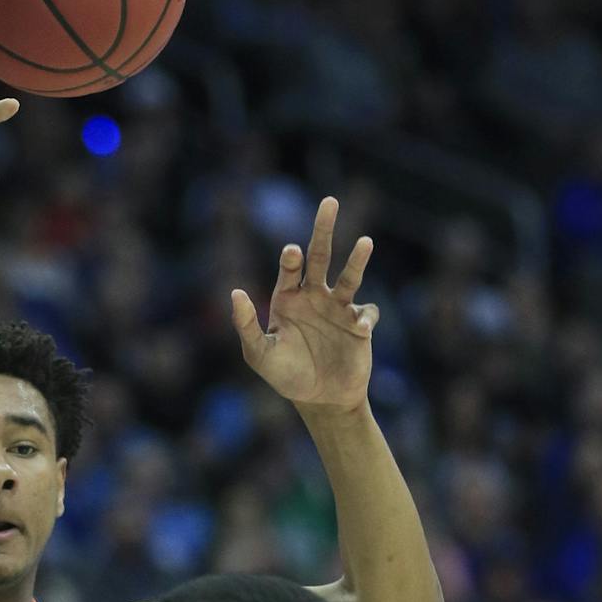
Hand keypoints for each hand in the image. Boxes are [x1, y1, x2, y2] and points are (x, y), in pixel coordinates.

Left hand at [230, 197, 378, 411]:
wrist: (319, 399)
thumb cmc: (285, 375)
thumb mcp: (259, 353)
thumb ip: (245, 324)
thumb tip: (235, 291)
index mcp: (287, 298)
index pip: (290, 268)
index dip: (291, 258)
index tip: (292, 251)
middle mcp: (314, 296)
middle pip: (320, 256)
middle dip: (323, 229)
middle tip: (329, 202)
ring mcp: (339, 308)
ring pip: (350, 277)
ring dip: (357, 260)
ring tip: (365, 242)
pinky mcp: (360, 324)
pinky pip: (366, 312)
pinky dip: (365, 316)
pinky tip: (358, 328)